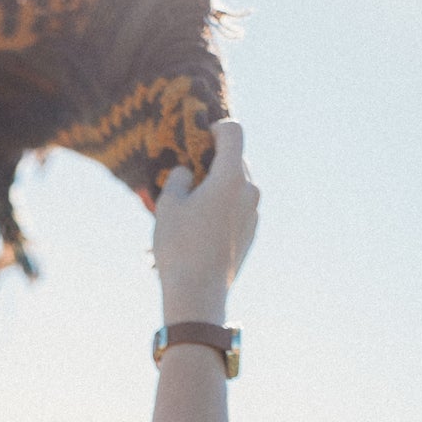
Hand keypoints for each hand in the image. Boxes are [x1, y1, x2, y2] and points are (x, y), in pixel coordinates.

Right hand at [154, 119, 259, 322]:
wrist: (199, 293)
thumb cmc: (179, 247)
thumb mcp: (167, 206)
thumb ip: (178, 178)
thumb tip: (188, 173)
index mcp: (231, 176)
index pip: (233, 132)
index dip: (216, 128)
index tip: (201, 139)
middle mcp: (249, 190)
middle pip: (236, 159)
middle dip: (214, 161)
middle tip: (189, 176)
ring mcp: (254, 212)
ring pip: (237, 185)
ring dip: (218, 186)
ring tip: (192, 206)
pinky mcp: (252, 232)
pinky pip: (239, 207)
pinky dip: (223, 206)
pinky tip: (201, 227)